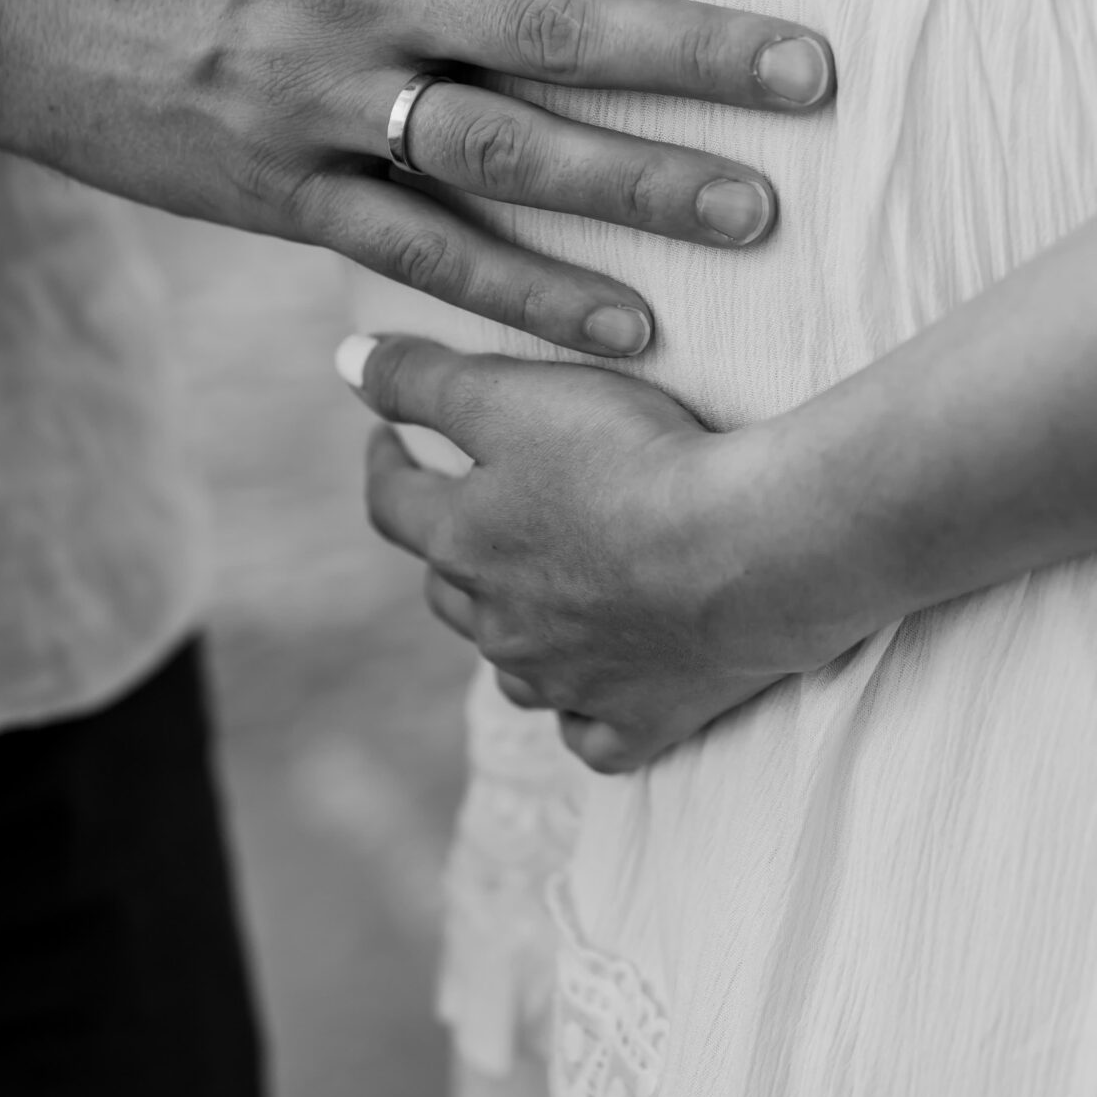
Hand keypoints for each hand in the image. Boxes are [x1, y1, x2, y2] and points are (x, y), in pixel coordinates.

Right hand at [0, 0, 834, 354]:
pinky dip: (526, 293)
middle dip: (692, 52)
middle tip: (816, 76)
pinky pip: (423, 252)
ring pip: (502, 151)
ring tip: (757, 212)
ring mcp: (320, 106)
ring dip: (635, 185)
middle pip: (551, 27)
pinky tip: (628, 325)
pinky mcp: (285, 197)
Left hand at [342, 329, 865, 770]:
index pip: (393, 505)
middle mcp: (502, 626)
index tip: (387, 441)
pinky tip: (592, 695)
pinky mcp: (639, 721)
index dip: (385, 466)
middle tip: (472, 516)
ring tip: (535, 599)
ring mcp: (568, 683)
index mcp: (465, 544)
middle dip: (451, 551)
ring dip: (514, 633)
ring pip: (515, 667)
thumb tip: (346, 363)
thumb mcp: (513, 395)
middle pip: (449, 591)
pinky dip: (585, 711)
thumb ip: (422, 379)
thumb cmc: (632, 461)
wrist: (750, 549)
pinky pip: (589, 733)